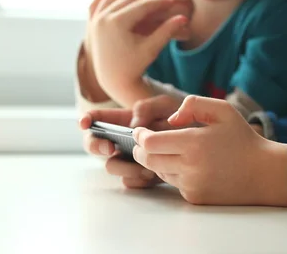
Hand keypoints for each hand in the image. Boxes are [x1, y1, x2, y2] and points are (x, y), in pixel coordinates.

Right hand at [79, 97, 198, 188]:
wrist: (201, 138)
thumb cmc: (180, 116)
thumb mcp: (165, 103)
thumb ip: (148, 107)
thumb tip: (134, 124)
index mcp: (123, 121)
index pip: (97, 119)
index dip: (86, 120)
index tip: (84, 123)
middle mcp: (121, 141)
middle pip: (95, 145)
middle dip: (97, 146)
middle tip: (111, 147)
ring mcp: (130, 159)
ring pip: (112, 167)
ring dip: (123, 166)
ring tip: (143, 162)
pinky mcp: (142, 176)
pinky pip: (129, 182)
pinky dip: (138, 179)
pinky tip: (152, 174)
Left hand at [87, 0, 207, 106]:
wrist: (111, 79)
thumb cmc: (134, 67)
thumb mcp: (151, 50)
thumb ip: (166, 32)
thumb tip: (185, 17)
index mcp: (117, 24)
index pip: (142, 5)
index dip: (158, 1)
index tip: (172, 0)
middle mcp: (103, 18)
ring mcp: (95, 19)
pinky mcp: (92, 22)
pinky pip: (98, 2)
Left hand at [131, 96, 286, 205]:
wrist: (264, 173)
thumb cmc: (243, 138)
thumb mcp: (223, 110)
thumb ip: (193, 105)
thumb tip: (170, 120)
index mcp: (194, 143)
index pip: (149, 143)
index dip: (139, 136)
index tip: (140, 131)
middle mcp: (190, 167)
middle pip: (147, 160)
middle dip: (140, 150)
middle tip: (143, 142)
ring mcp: (191, 185)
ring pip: (159, 172)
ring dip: (157, 161)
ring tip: (168, 150)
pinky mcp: (195, 198)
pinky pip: (174, 184)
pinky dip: (174, 173)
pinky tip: (188, 165)